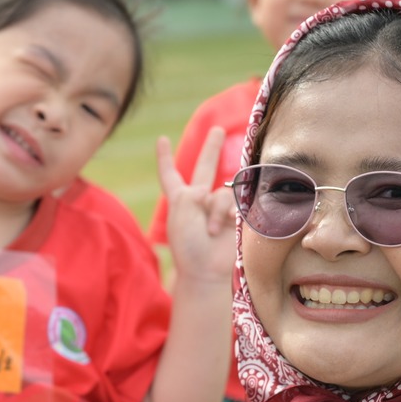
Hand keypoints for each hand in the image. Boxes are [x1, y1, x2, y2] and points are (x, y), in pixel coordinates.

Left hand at [159, 129, 236, 285]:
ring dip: (217, 210)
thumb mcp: (182, 208)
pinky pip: (238, 203)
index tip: (162, 140)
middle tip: (218, 130)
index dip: (165, 157)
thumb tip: (221, 191)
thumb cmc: (188, 244)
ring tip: (212, 231)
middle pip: (205, 168)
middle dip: (212, 149)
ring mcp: (219, 208)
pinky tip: (229, 226)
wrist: (206, 271)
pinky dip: (231, 213)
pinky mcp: (237, 217)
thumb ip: (198, 189)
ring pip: (224, 191)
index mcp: (180, 198)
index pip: (170, 174)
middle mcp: (199, 200)